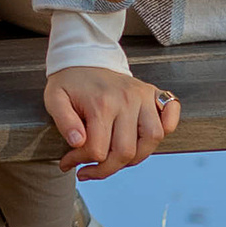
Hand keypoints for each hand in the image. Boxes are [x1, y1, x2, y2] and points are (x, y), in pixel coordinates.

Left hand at [42, 62, 180, 179]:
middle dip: (106, 169)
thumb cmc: (69, 82)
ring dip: (136, 157)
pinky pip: (171, 116)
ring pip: (153, 139)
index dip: (82, 162)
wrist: (84, 58)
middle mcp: (127, 100)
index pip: (99, 150)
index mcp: (102, 104)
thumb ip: (63, 121)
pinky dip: (167, 129)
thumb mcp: (54, 99)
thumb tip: (78, 142)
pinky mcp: (153, 93)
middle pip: (127, 151)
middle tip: (90, 169)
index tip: (70, 163)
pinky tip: (145, 137)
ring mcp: (143, 96)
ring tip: (116, 158)